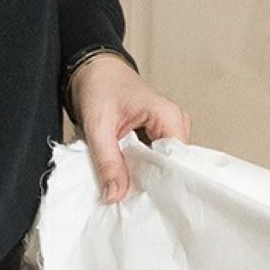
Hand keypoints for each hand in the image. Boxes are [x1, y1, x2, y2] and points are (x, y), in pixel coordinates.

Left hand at [69, 52, 187, 202]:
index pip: (177, 161)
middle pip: (172, 166)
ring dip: (145, 177)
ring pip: (162, 165)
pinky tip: (128, 179)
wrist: (92, 68)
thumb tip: (115, 195)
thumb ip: (107, 161)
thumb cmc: (98, 86)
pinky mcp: (157, 134)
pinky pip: (154, 159)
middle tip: (131, 201)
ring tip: (129, 192)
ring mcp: (168, 129)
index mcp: (169, 117)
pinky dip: (140, 169)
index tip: (144, 201)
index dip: (162, 183)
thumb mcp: (98, 125)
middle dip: (152, 183)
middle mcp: (175, 123)